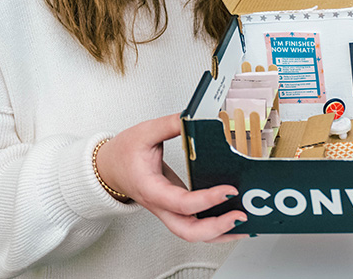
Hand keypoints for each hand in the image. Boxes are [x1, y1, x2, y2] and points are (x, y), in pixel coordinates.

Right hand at [95, 113, 246, 242]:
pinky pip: (195, 225)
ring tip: (244, 224)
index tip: (229, 190)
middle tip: (240, 216)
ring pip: (193, 234)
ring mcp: (168, 211)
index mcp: (152, 189)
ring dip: (219, 233)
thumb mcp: (144, 132)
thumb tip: (193, 117)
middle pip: (188, 231)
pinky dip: (215, 228)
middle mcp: (161, 206)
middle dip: (216, 228)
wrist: (108, 167)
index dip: (207, 200)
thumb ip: (170, 124)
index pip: (182, 203)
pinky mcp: (176, 209)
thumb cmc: (123, 154)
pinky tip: (233, 222)